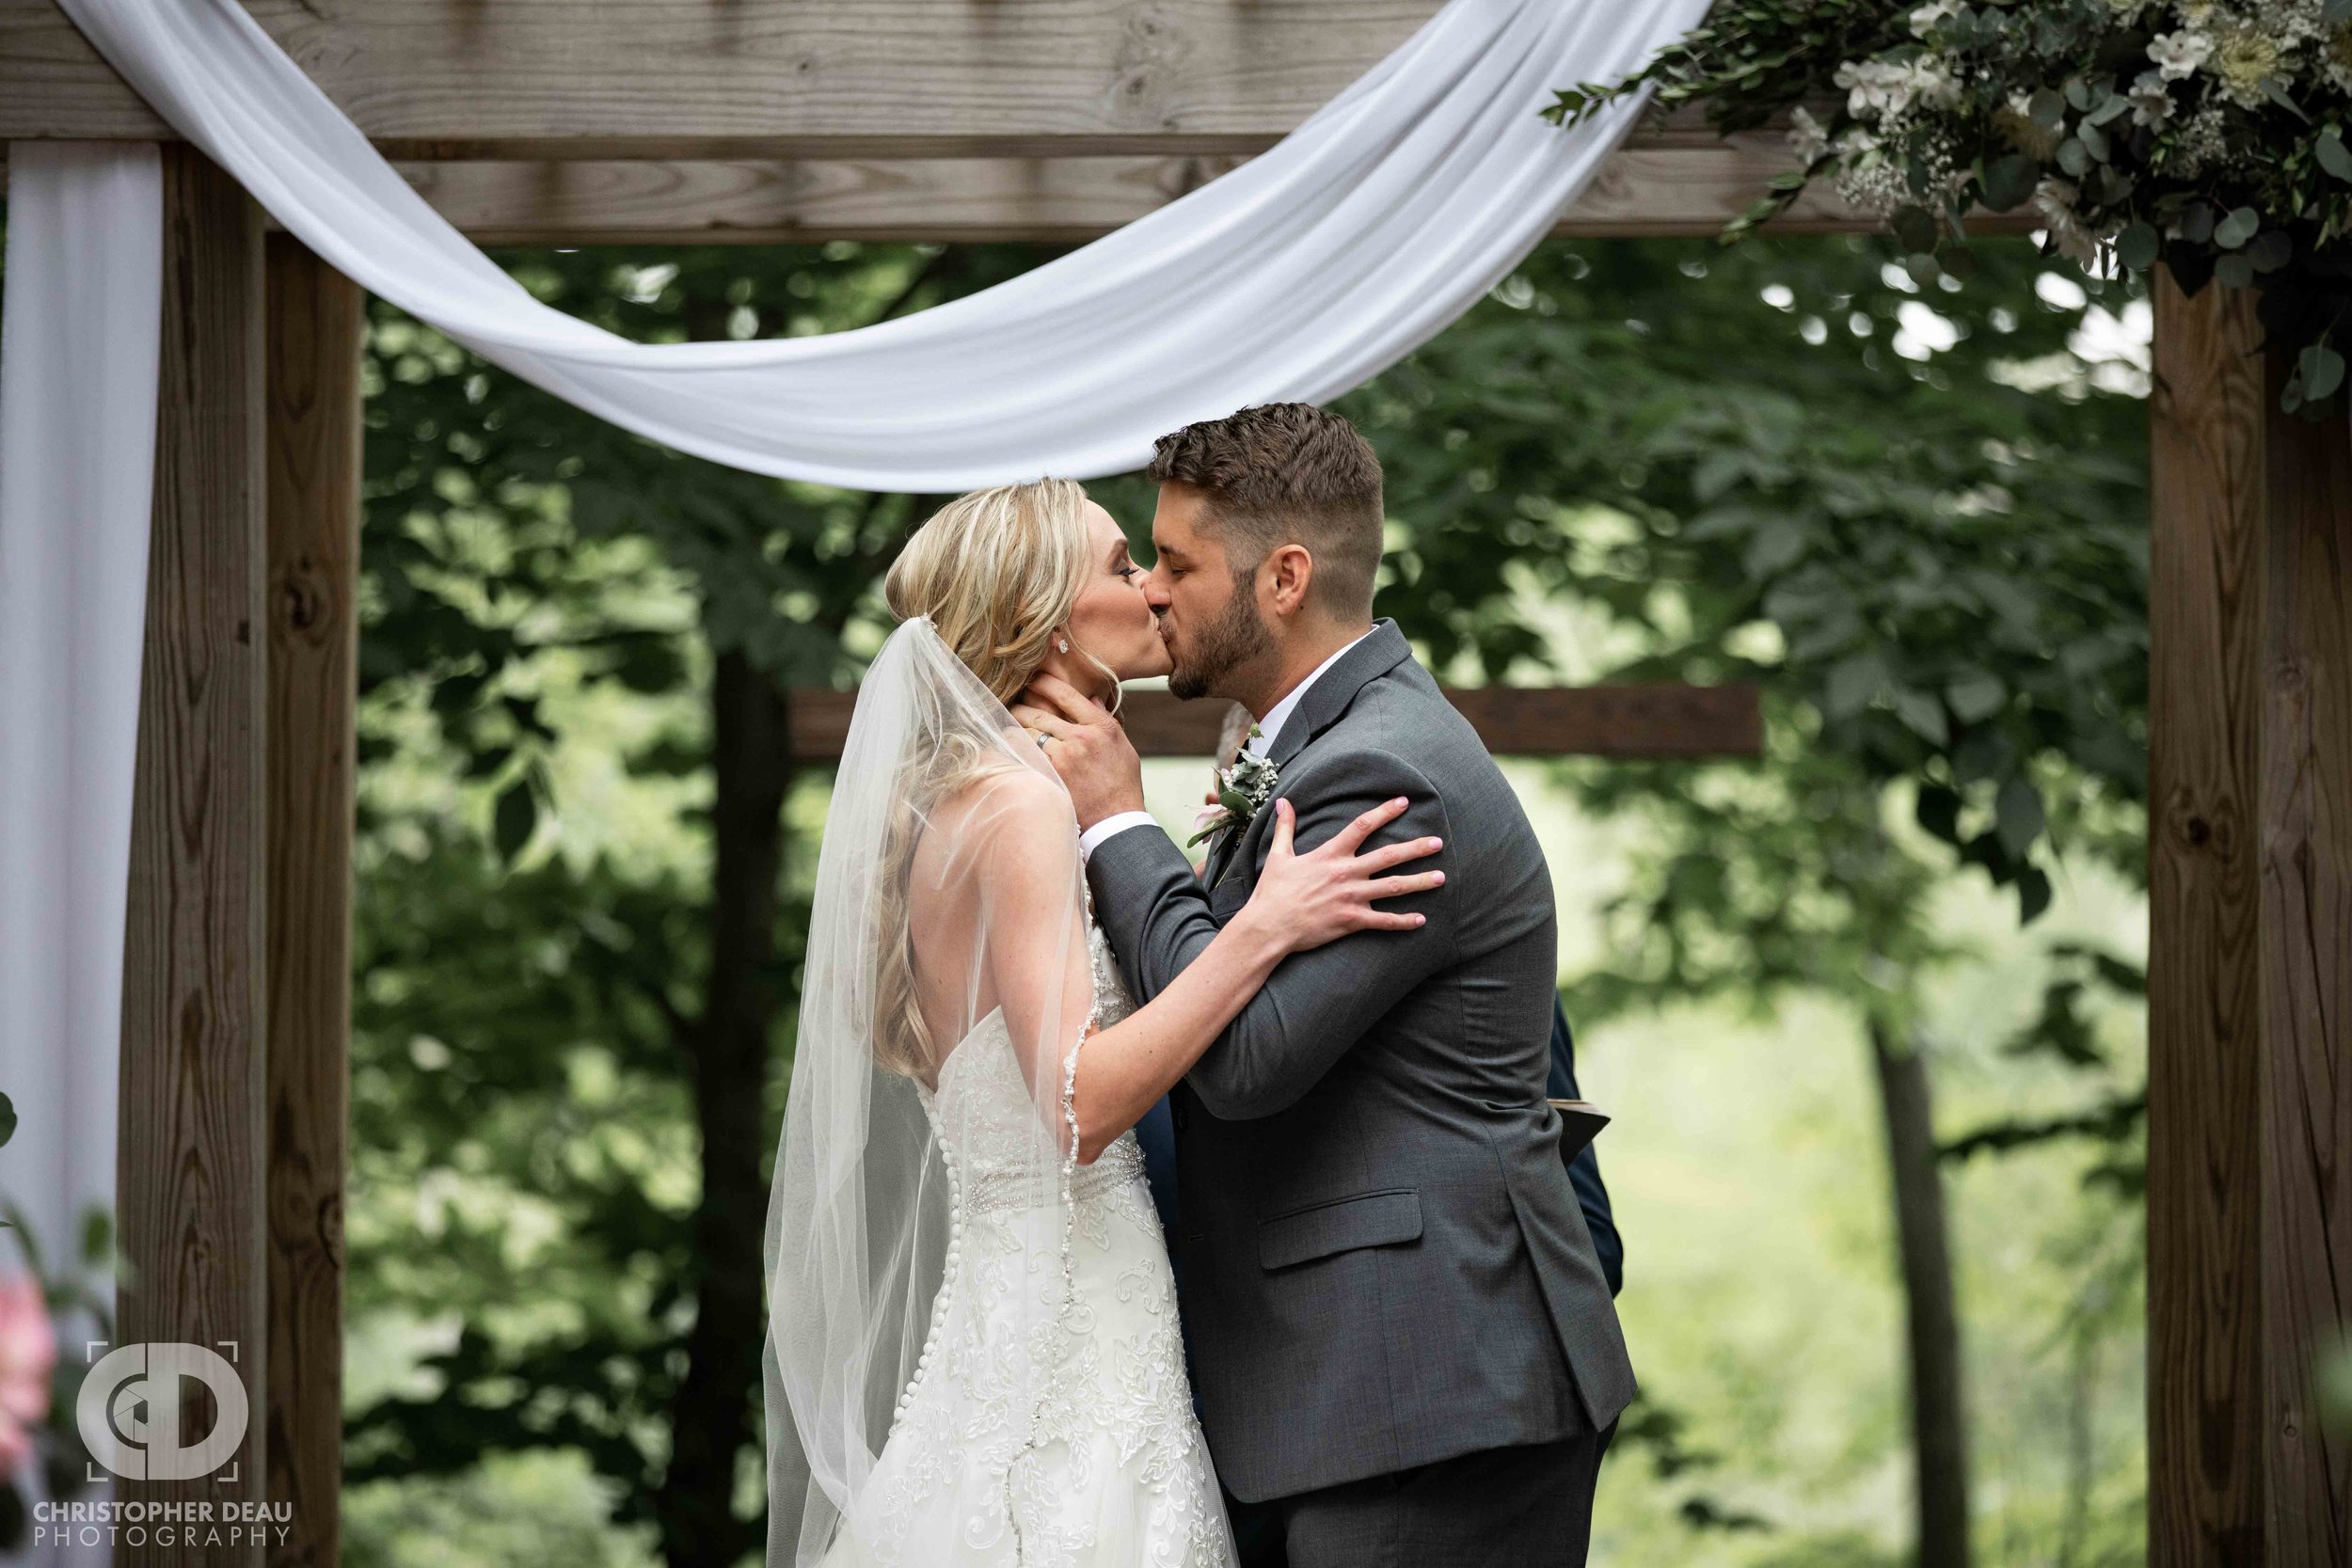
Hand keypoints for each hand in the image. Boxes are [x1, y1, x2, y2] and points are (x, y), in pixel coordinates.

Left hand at [1013, 674, 1146, 829]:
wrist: (1115, 820)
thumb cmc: (1121, 784)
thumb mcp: (1123, 746)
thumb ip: (1105, 720)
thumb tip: (1092, 698)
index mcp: (1101, 727)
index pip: (1067, 694)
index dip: (1046, 683)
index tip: (1034, 679)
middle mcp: (1081, 738)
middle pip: (1040, 712)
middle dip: (1022, 706)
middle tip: (1012, 703)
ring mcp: (1064, 757)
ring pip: (1028, 732)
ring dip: (1015, 728)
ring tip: (1007, 726)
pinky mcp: (1051, 775)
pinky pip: (1025, 754)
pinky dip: (1015, 748)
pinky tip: (1008, 746)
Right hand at [1234, 797, 1442, 955]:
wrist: (1269, 926)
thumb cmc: (1272, 891)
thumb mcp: (1279, 855)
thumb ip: (1286, 827)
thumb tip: (1284, 802)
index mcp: (1330, 854)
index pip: (1362, 826)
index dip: (1384, 812)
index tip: (1404, 803)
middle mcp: (1346, 873)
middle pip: (1388, 856)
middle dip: (1416, 848)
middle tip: (1438, 842)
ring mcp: (1351, 897)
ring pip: (1393, 887)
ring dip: (1419, 882)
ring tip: (1441, 878)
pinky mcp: (1351, 921)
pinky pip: (1383, 921)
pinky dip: (1403, 922)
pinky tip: (1421, 920)